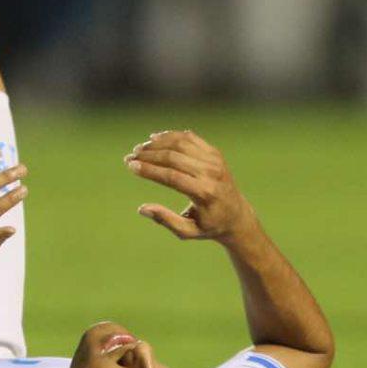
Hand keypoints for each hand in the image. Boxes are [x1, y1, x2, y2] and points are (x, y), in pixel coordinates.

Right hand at [124, 130, 253, 241]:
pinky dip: (170, 136)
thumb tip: (142, 209)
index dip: (149, 170)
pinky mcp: (214, 153)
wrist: (237, 215)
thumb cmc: (208, 226)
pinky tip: (154, 138)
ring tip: (139, 149)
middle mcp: (211, 173)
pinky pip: (189, 138)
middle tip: (129, 157)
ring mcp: (214, 160)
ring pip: (180, 143)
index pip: (172, 177)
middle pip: (174, 157)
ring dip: (156, 144)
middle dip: (148, 155)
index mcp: (205, 194)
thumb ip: (166, 220)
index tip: (131, 166)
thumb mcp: (187, 231)